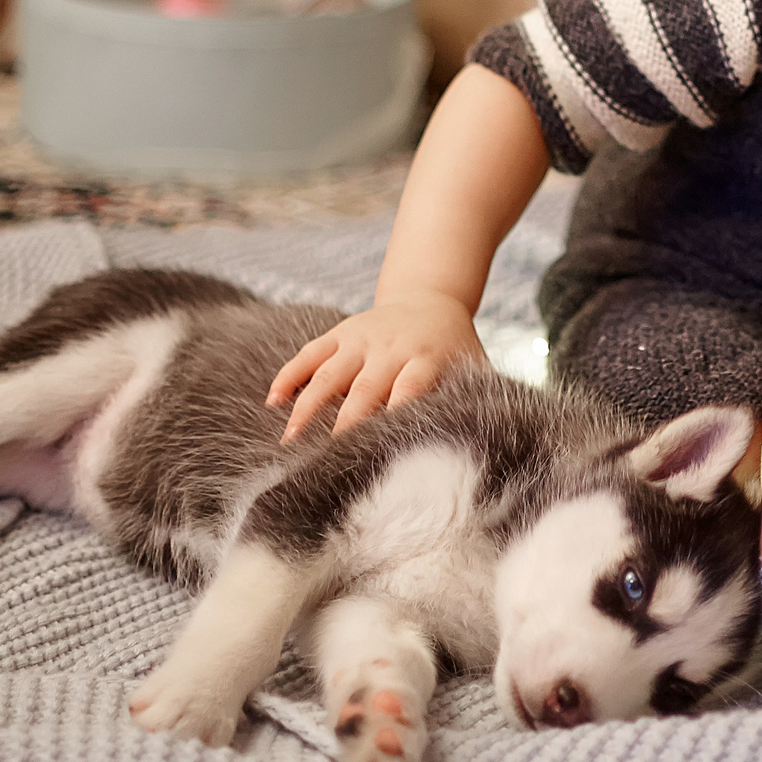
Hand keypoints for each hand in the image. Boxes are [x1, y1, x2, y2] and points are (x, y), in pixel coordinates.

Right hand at [266, 291, 485, 441]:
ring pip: (330, 373)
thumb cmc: (454, 350)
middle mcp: (392, 347)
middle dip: (344, 425)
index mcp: (428, 359)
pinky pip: (310, 353)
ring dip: (307, 406)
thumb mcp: (472, 370)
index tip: (377, 453)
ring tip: (288, 441)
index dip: (393, 418)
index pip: (410, 390)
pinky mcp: (339, 332)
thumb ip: (476, 402)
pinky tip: (272, 402)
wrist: (431, 299)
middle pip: (365, 389)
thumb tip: (489, 449)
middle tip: (322, 462)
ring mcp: (362, 337)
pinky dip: (290, 375)